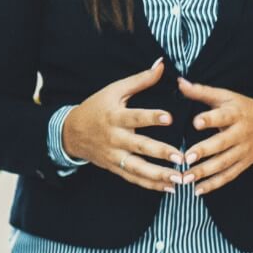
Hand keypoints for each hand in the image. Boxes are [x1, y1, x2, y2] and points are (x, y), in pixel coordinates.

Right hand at [62, 58, 181, 192]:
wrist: (71, 132)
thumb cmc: (97, 107)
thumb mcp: (115, 90)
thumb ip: (140, 80)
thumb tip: (161, 64)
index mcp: (115, 116)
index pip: (135, 116)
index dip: (151, 117)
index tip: (169, 118)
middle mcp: (115, 138)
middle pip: (139, 146)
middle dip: (160, 153)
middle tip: (180, 157)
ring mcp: (114, 156)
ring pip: (137, 168)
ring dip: (158, 175)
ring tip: (178, 179)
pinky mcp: (115, 168)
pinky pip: (134, 178)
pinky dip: (151, 185)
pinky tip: (169, 187)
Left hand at [178, 77, 252, 195]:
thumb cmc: (242, 108)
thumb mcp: (225, 96)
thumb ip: (201, 92)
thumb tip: (180, 82)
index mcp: (235, 113)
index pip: (223, 116)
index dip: (210, 119)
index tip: (196, 122)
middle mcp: (240, 133)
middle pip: (222, 143)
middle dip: (205, 151)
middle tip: (187, 157)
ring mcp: (243, 151)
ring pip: (224, 163)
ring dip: (205, 172)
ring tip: (187, 178)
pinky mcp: (244, 164)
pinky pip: (228, 176)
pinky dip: (214, 184)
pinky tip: (198, 190)